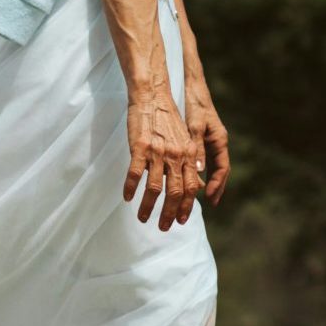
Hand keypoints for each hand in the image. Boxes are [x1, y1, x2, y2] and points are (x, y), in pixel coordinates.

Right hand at [125, 88, 201, 229]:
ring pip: (155, 188)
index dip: (186, 206)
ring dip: (148, 207)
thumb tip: (198, 184)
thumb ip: (191, 162)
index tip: (181, 220)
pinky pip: (135, 174)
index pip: (191, 188)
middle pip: (175, 192)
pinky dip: (131, 188)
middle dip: (169, 214)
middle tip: (164, 228)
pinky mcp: (140, 147)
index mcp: (187, 155)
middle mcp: (175, 156)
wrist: (152, 97)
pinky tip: (127, 198)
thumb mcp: (185, 140)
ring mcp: (157, 152)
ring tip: (143, 218)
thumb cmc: (167, 119)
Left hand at [185, 79, 230, 204]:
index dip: (217, 184)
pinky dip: (202, 171)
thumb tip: (201, 170)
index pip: (222, 168)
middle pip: (220, 171)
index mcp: (219, 141)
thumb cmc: (195, 106)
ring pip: (213, 166)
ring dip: (209, 181)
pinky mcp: (205, 138)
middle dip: (216, 187)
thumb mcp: (195, 126)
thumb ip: (197, 147)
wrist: (194, 89)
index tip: (210, 197)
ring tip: (202, 196)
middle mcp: (219, 143)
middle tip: (211, 203)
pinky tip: (193, 178)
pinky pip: (206, 159)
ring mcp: (213, 141)